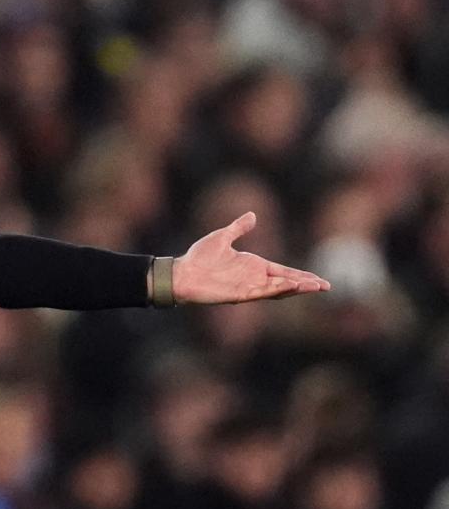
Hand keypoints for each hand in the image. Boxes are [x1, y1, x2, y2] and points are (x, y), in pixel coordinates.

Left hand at [173, 212, 329, 304]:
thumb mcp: (222, 237)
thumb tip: (252, 214)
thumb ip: (239, 228)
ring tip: (315, 286)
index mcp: (253, 266)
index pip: (283, 271)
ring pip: (278, 289)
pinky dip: (277, 289)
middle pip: (286, 282)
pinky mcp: (238, 294)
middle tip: (326, 286)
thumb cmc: (198, 257)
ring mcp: (247, 287)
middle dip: (306, 284)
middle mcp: (253, 278)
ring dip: (296, 287)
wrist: (181, 272)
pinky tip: (291, 285)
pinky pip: (262, 292)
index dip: (301, 275)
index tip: (319, 279)